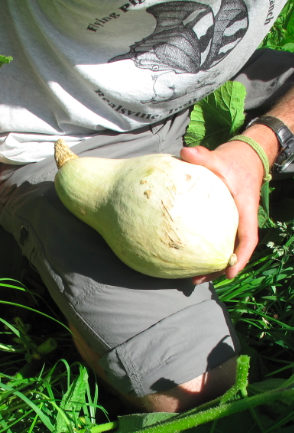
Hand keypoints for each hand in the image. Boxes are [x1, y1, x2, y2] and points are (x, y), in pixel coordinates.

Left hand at [180, 140, 263, 283]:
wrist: (243, 157)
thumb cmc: (233, 161)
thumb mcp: (219, 157)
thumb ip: (203, 156)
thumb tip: (185, 152)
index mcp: (245, 210)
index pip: (247, 237)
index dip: (241, 257)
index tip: (230, 273)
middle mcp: (240, 221)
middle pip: (234, 252)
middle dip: (218, 269)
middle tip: (197, 280)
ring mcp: (231, 223)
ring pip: (223, 249)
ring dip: (209, 265)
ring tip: (190, 278)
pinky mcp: (221, 222)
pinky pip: (213, 240)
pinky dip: (202, 251)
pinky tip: (183, 259)